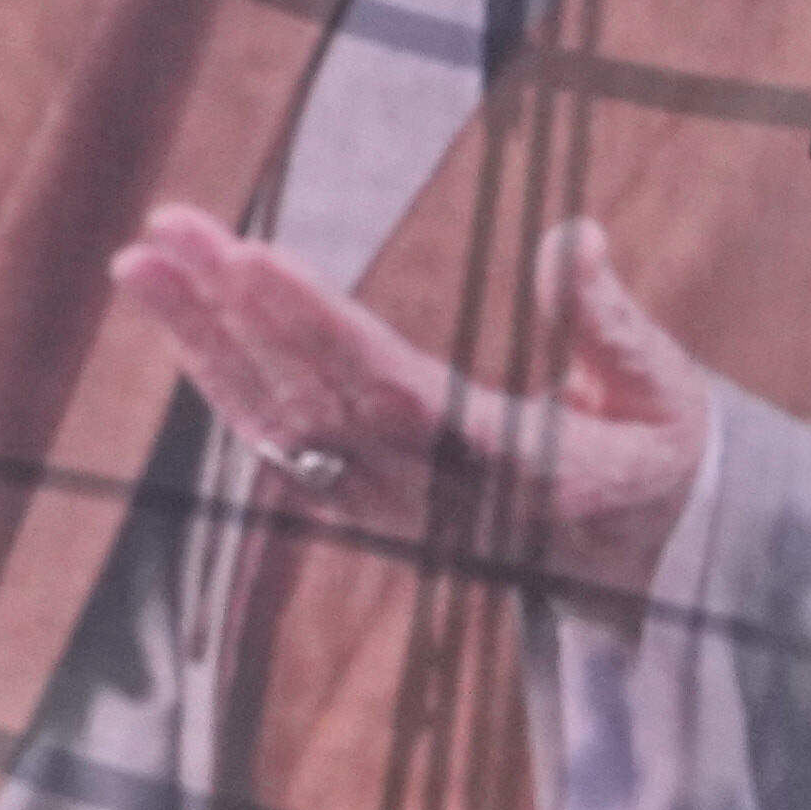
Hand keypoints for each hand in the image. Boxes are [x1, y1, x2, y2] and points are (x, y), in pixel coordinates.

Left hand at [108, 209, 719, 587]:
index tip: (250, 260)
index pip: (395, 392)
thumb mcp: (667, 396)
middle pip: (313, 403)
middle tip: (159, 234)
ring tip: (142, 264)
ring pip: (284, 427)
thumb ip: (610, 324)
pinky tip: (187, 326)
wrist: (658, 575)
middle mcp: (436, 501)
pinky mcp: (377, 513)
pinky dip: (230, 389)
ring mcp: (397, 514)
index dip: (317, 330)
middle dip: (228, 316)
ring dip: (206, 344)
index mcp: (513, 471)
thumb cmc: (668, 466)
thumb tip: (572, 234)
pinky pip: (289, 451)